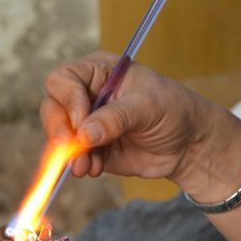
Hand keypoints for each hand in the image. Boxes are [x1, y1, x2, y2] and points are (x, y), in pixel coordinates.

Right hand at [40, 52, 223, 180]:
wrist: (188, 144)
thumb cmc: (173, 111)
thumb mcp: (147, 107)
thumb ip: (115, 118)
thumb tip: (84, 134)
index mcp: (98, 72)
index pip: (63, 80)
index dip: (68, 102)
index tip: (82, 122)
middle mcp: (86, 95)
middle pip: (53, 109)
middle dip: (60, 132)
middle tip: (72, 150)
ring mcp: (87, 124)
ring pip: (59, 137)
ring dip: (70, 154)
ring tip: (88, 166)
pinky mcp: (92, 149)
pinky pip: (74, 158)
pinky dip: (82, 166)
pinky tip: (97, 168)